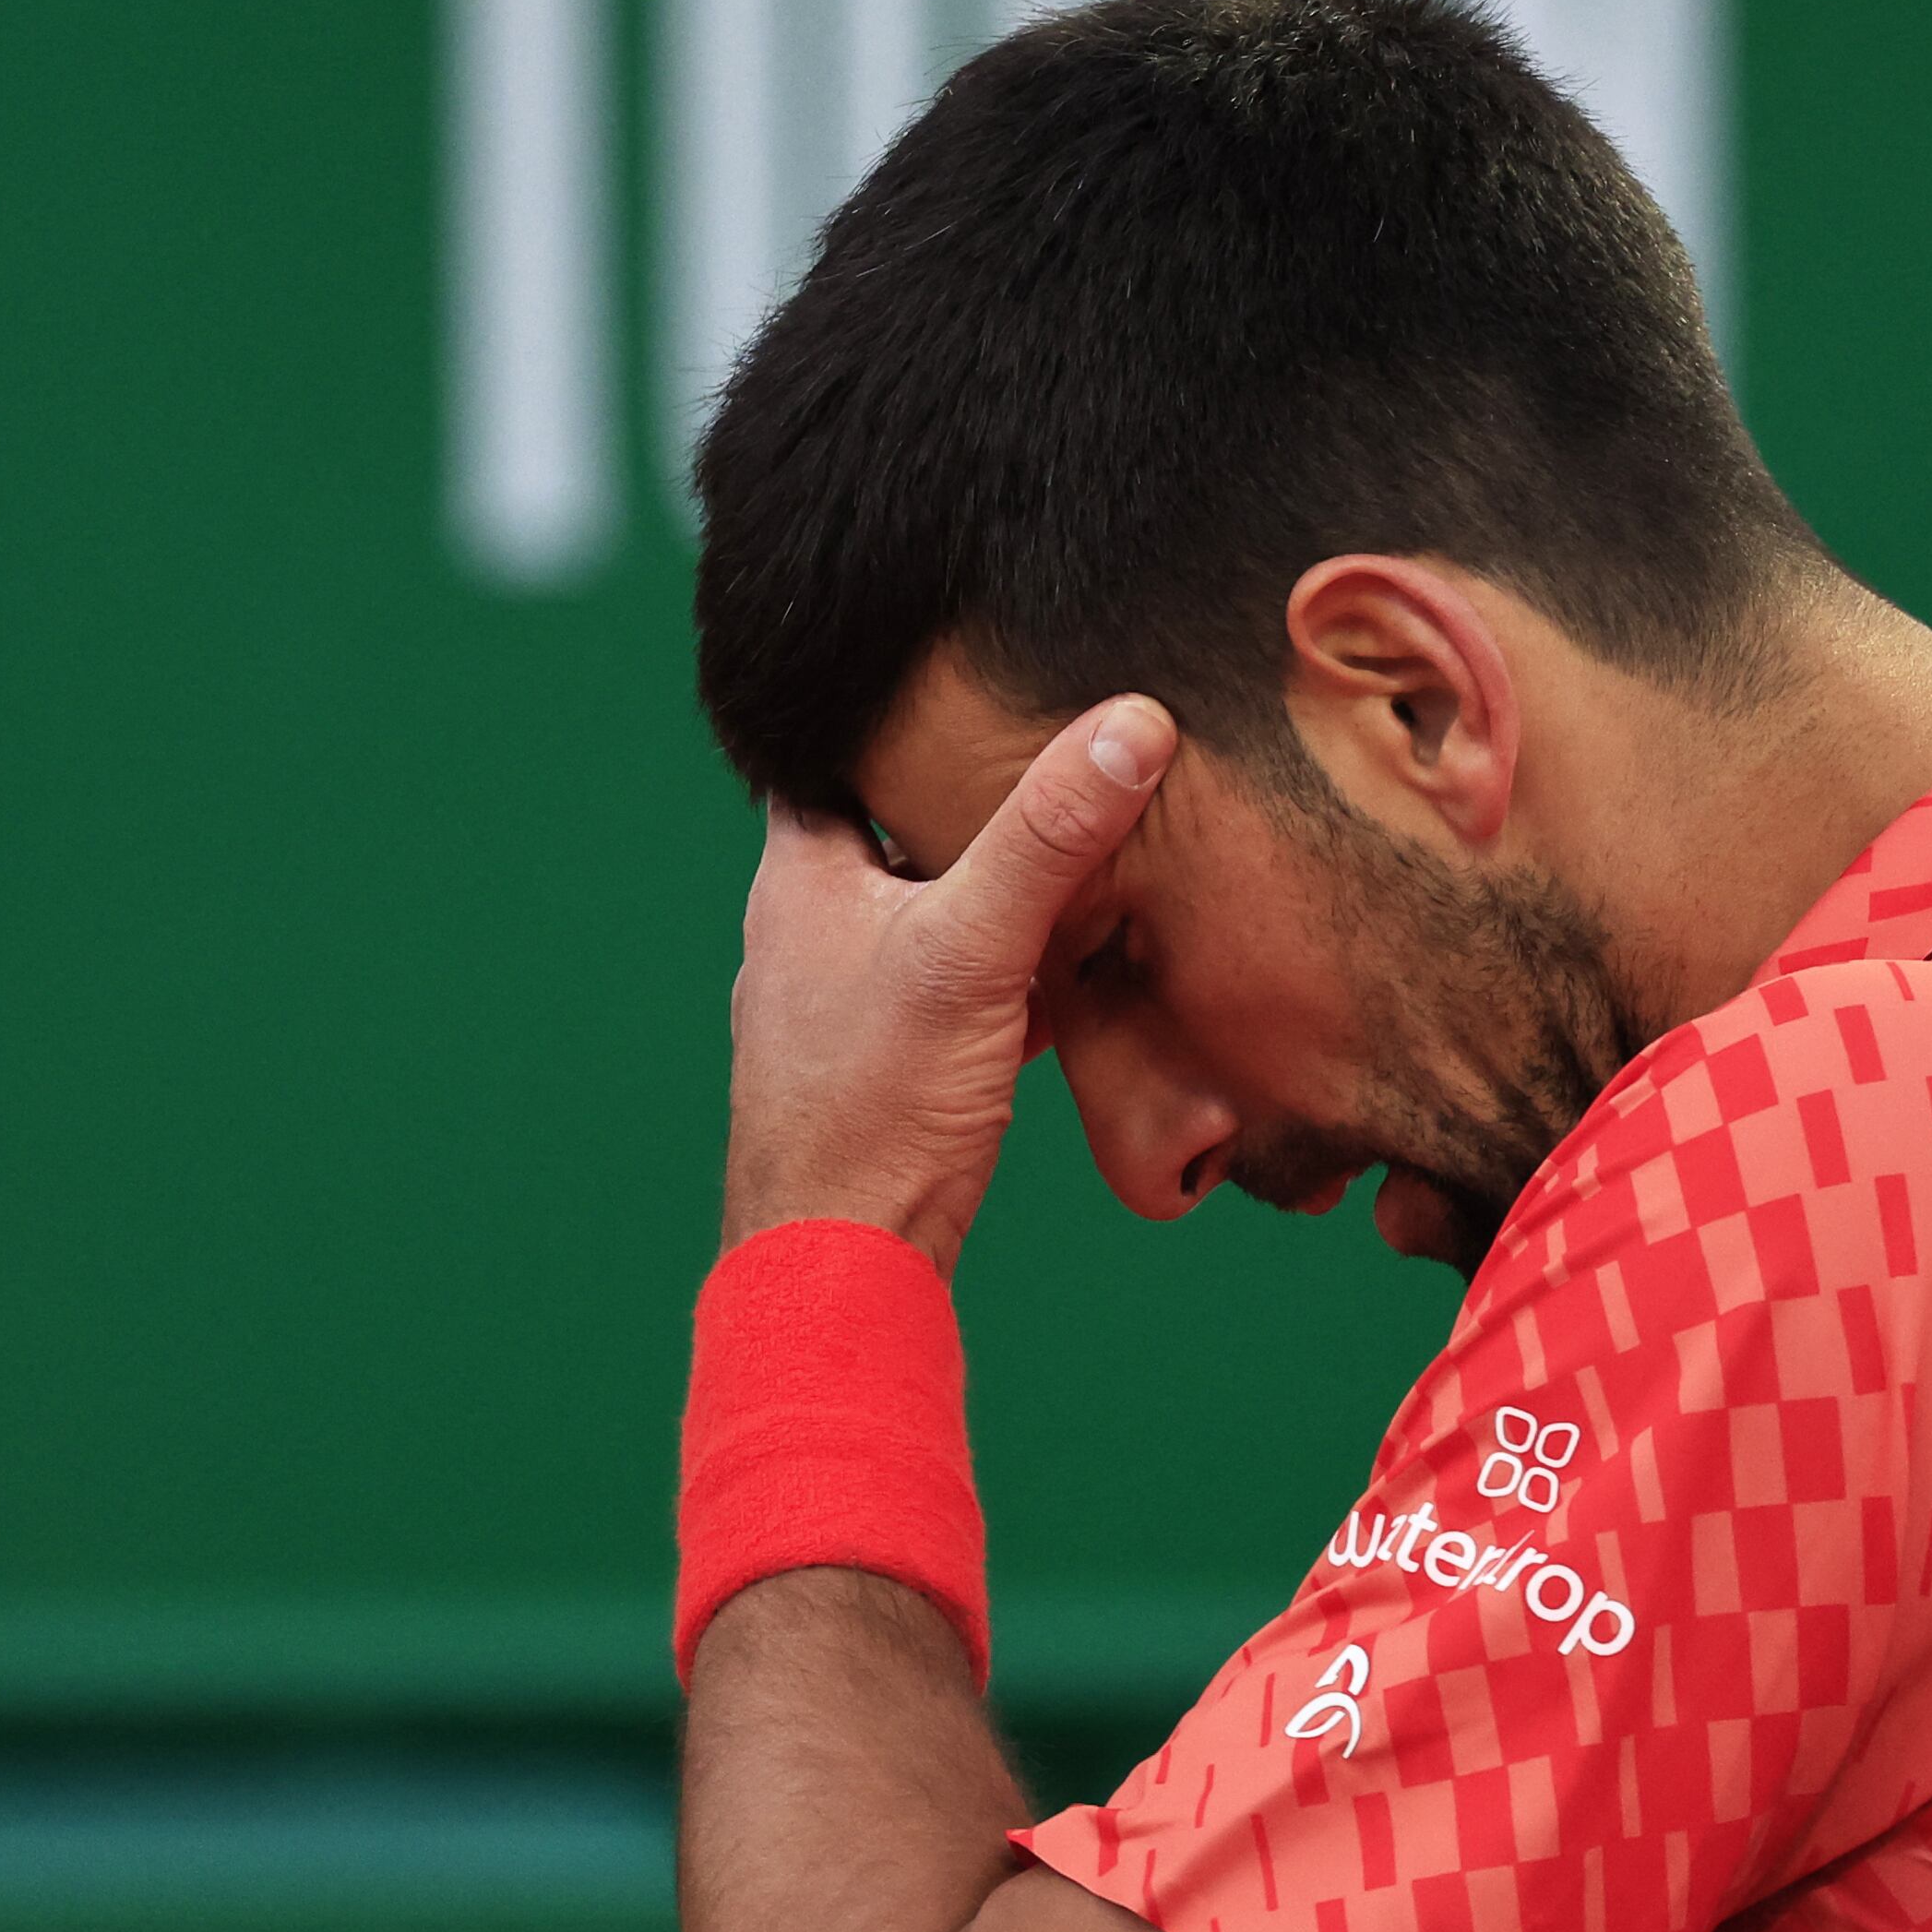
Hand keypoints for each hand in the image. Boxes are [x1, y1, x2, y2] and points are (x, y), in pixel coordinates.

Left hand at [721, 695, 1173, 1276]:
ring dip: (1001, 894)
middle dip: (975, 799)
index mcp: (800, 875)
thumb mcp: (971, 948)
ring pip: (937, 914)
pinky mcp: (895, 1065)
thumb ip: (1049, 837)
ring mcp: (851, 1001)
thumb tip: (1131, 724)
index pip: (830, 748)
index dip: (896, 704)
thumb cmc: (872, 1106)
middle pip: (898, 828)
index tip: (971, 667)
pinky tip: (1079, 974)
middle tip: (1059, 750)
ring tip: (1089, 851)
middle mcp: (811, 930)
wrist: (841, 1265)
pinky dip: (1015, 975)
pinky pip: (963, 992)